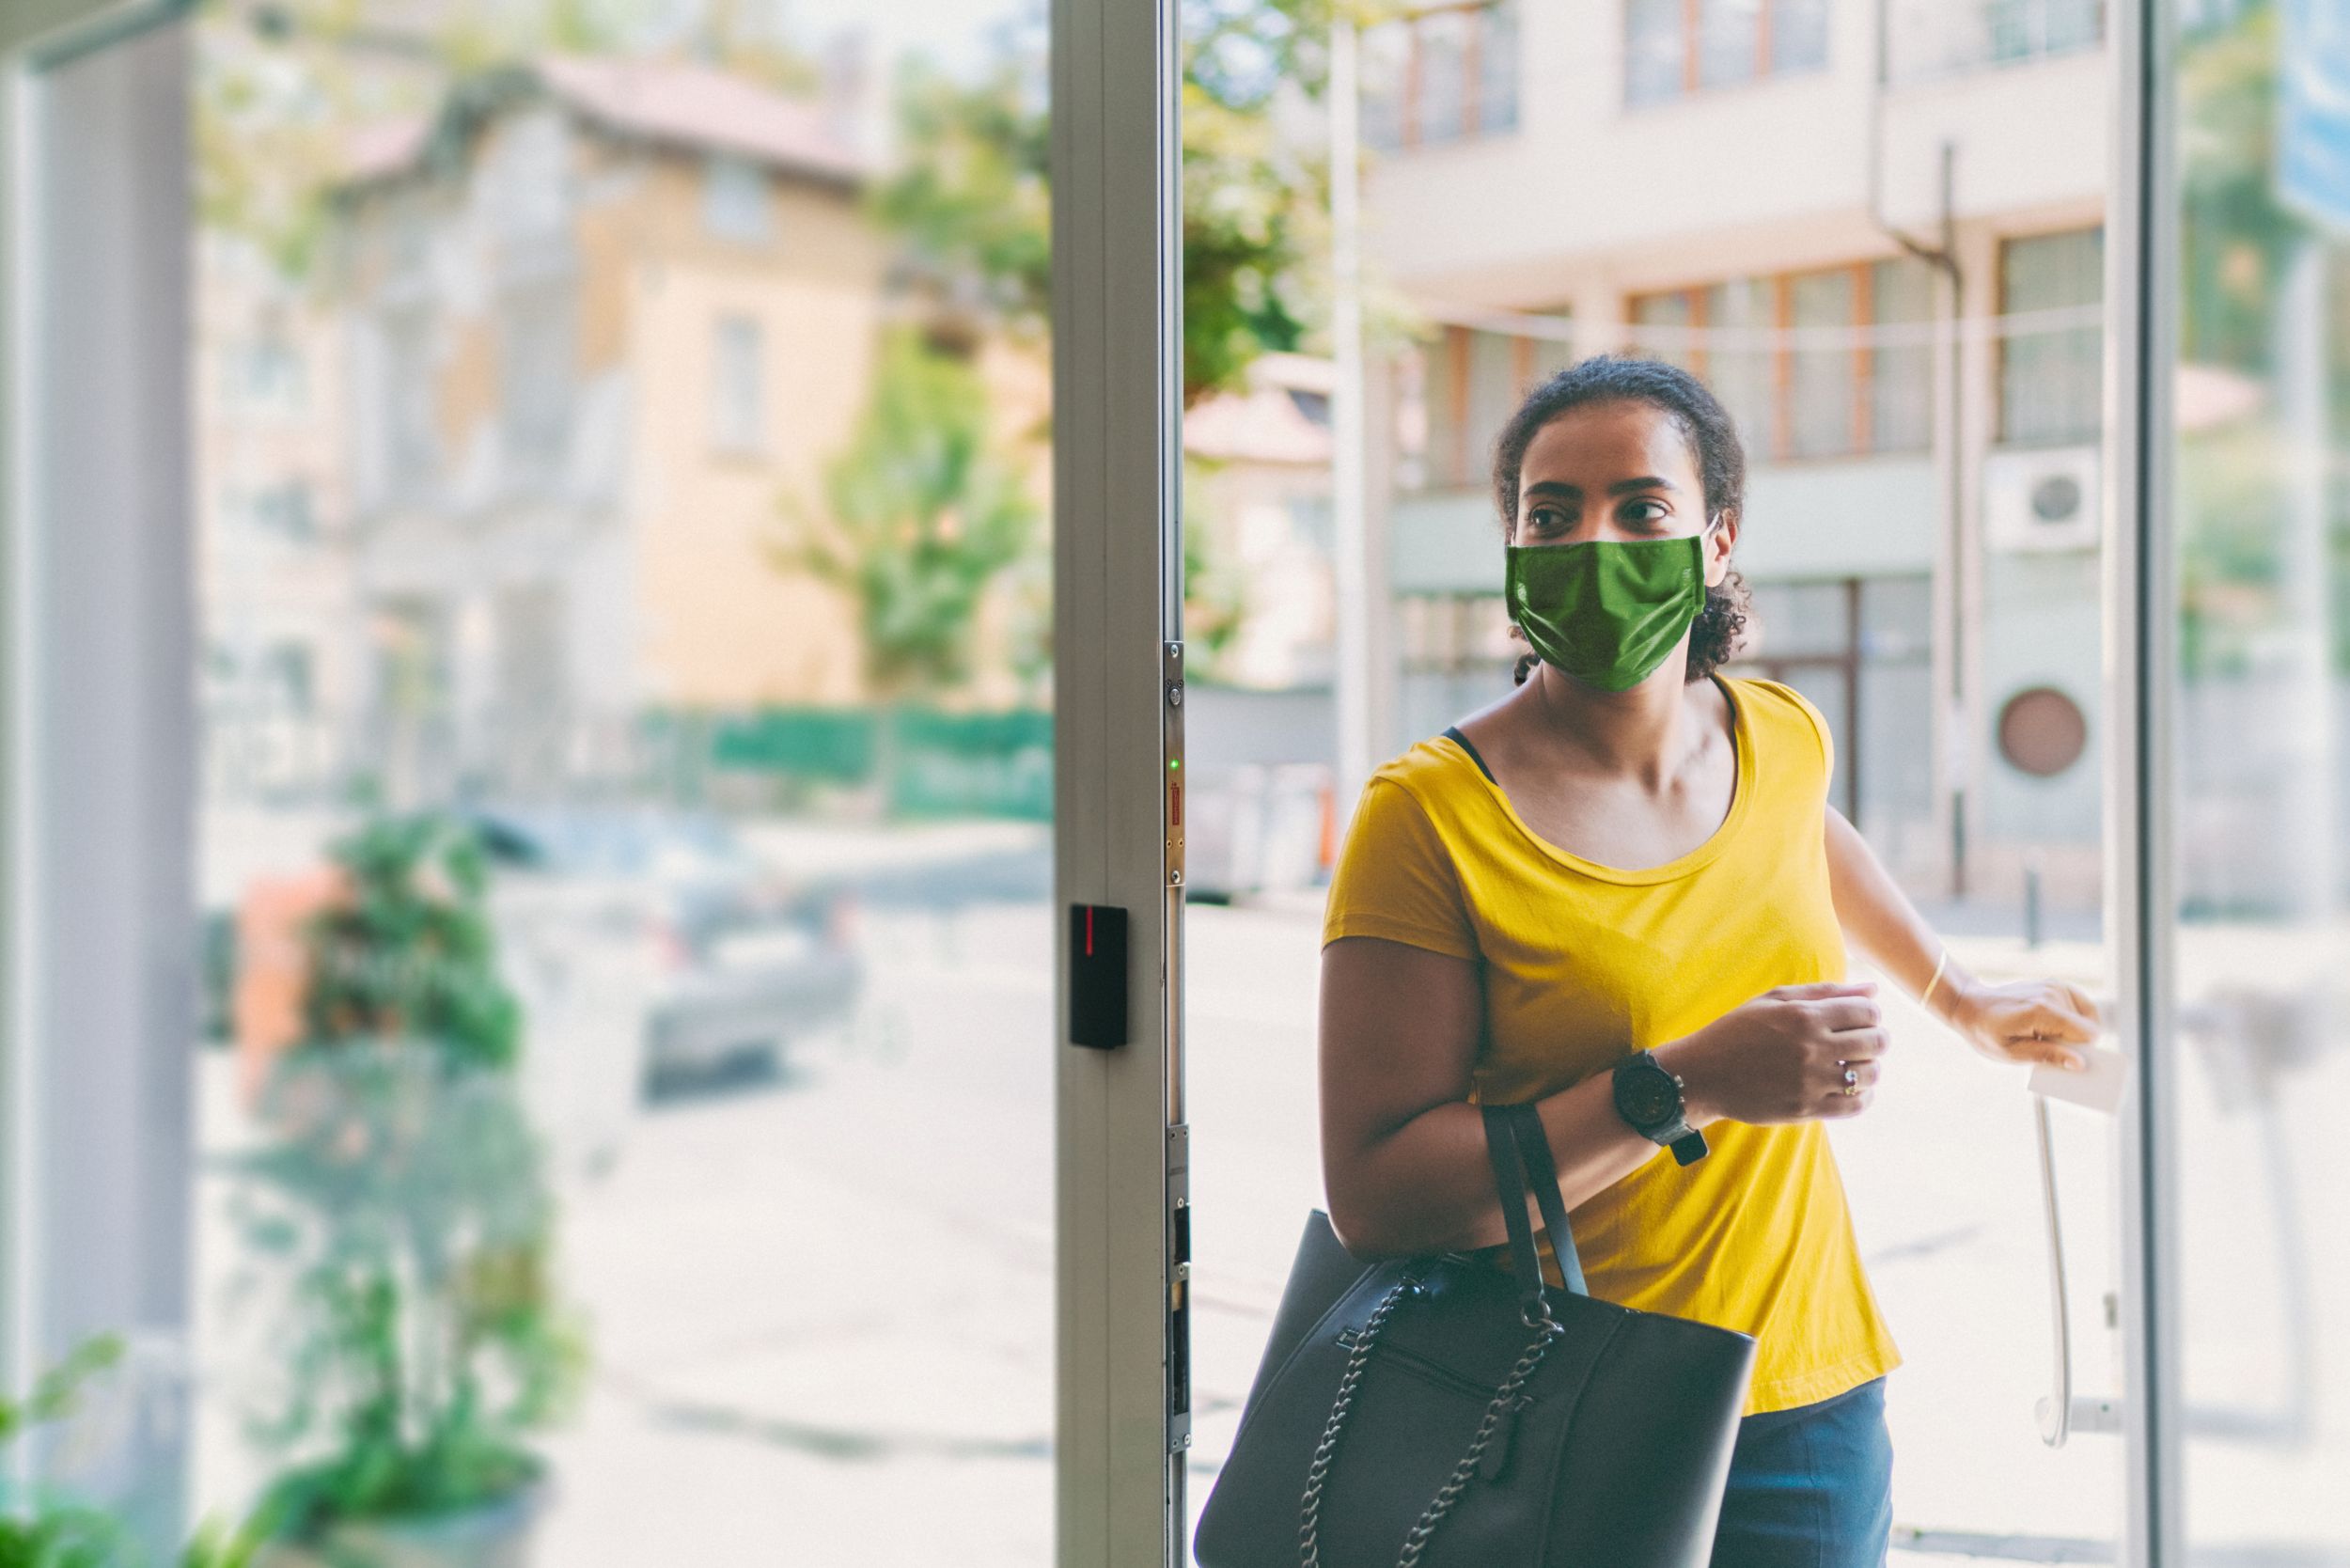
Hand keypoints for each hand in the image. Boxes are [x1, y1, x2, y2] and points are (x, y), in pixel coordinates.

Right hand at [1656, 981, 1887, 1126]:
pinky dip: (1863, 1096)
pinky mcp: (1806, 1108)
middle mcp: (1810, 1048)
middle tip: (1861, 1041)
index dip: (1870, 1013)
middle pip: (1876, 1042)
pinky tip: (1849, 1087)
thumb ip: (1824, 992)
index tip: (1859, 1019)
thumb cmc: (1737, 1031)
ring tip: (1852, 1064)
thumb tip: (1874, 990)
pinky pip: (1856, 1105)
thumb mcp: (1773, 1000)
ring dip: (1869, 1067)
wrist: (1702, 1075)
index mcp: (1803, 1016)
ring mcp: (1809, 1081)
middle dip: (1875, 1038)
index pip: (1867, 1011)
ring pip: (1870, 1075)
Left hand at [1944, 977, 2098, 1071]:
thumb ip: (2048, 1057)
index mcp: (2042, 1011)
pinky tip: (2060, 1027)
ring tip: (2045, 1036)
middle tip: (2049, 1049)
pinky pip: (2081, 1004)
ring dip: (2072, 1031)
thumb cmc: (1987, 1032)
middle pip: (2088, 1026)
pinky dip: (2076, 1017)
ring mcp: (2054, 986)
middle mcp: (2052, 994)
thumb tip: (2080, 1064)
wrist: (1970, 1004)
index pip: (2087, 1033)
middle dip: (2076, 1043)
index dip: (2083, 1051)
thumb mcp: (2012, 1053)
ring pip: (2086, 1017)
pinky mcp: (2054, 984)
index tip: (2069, 1062)